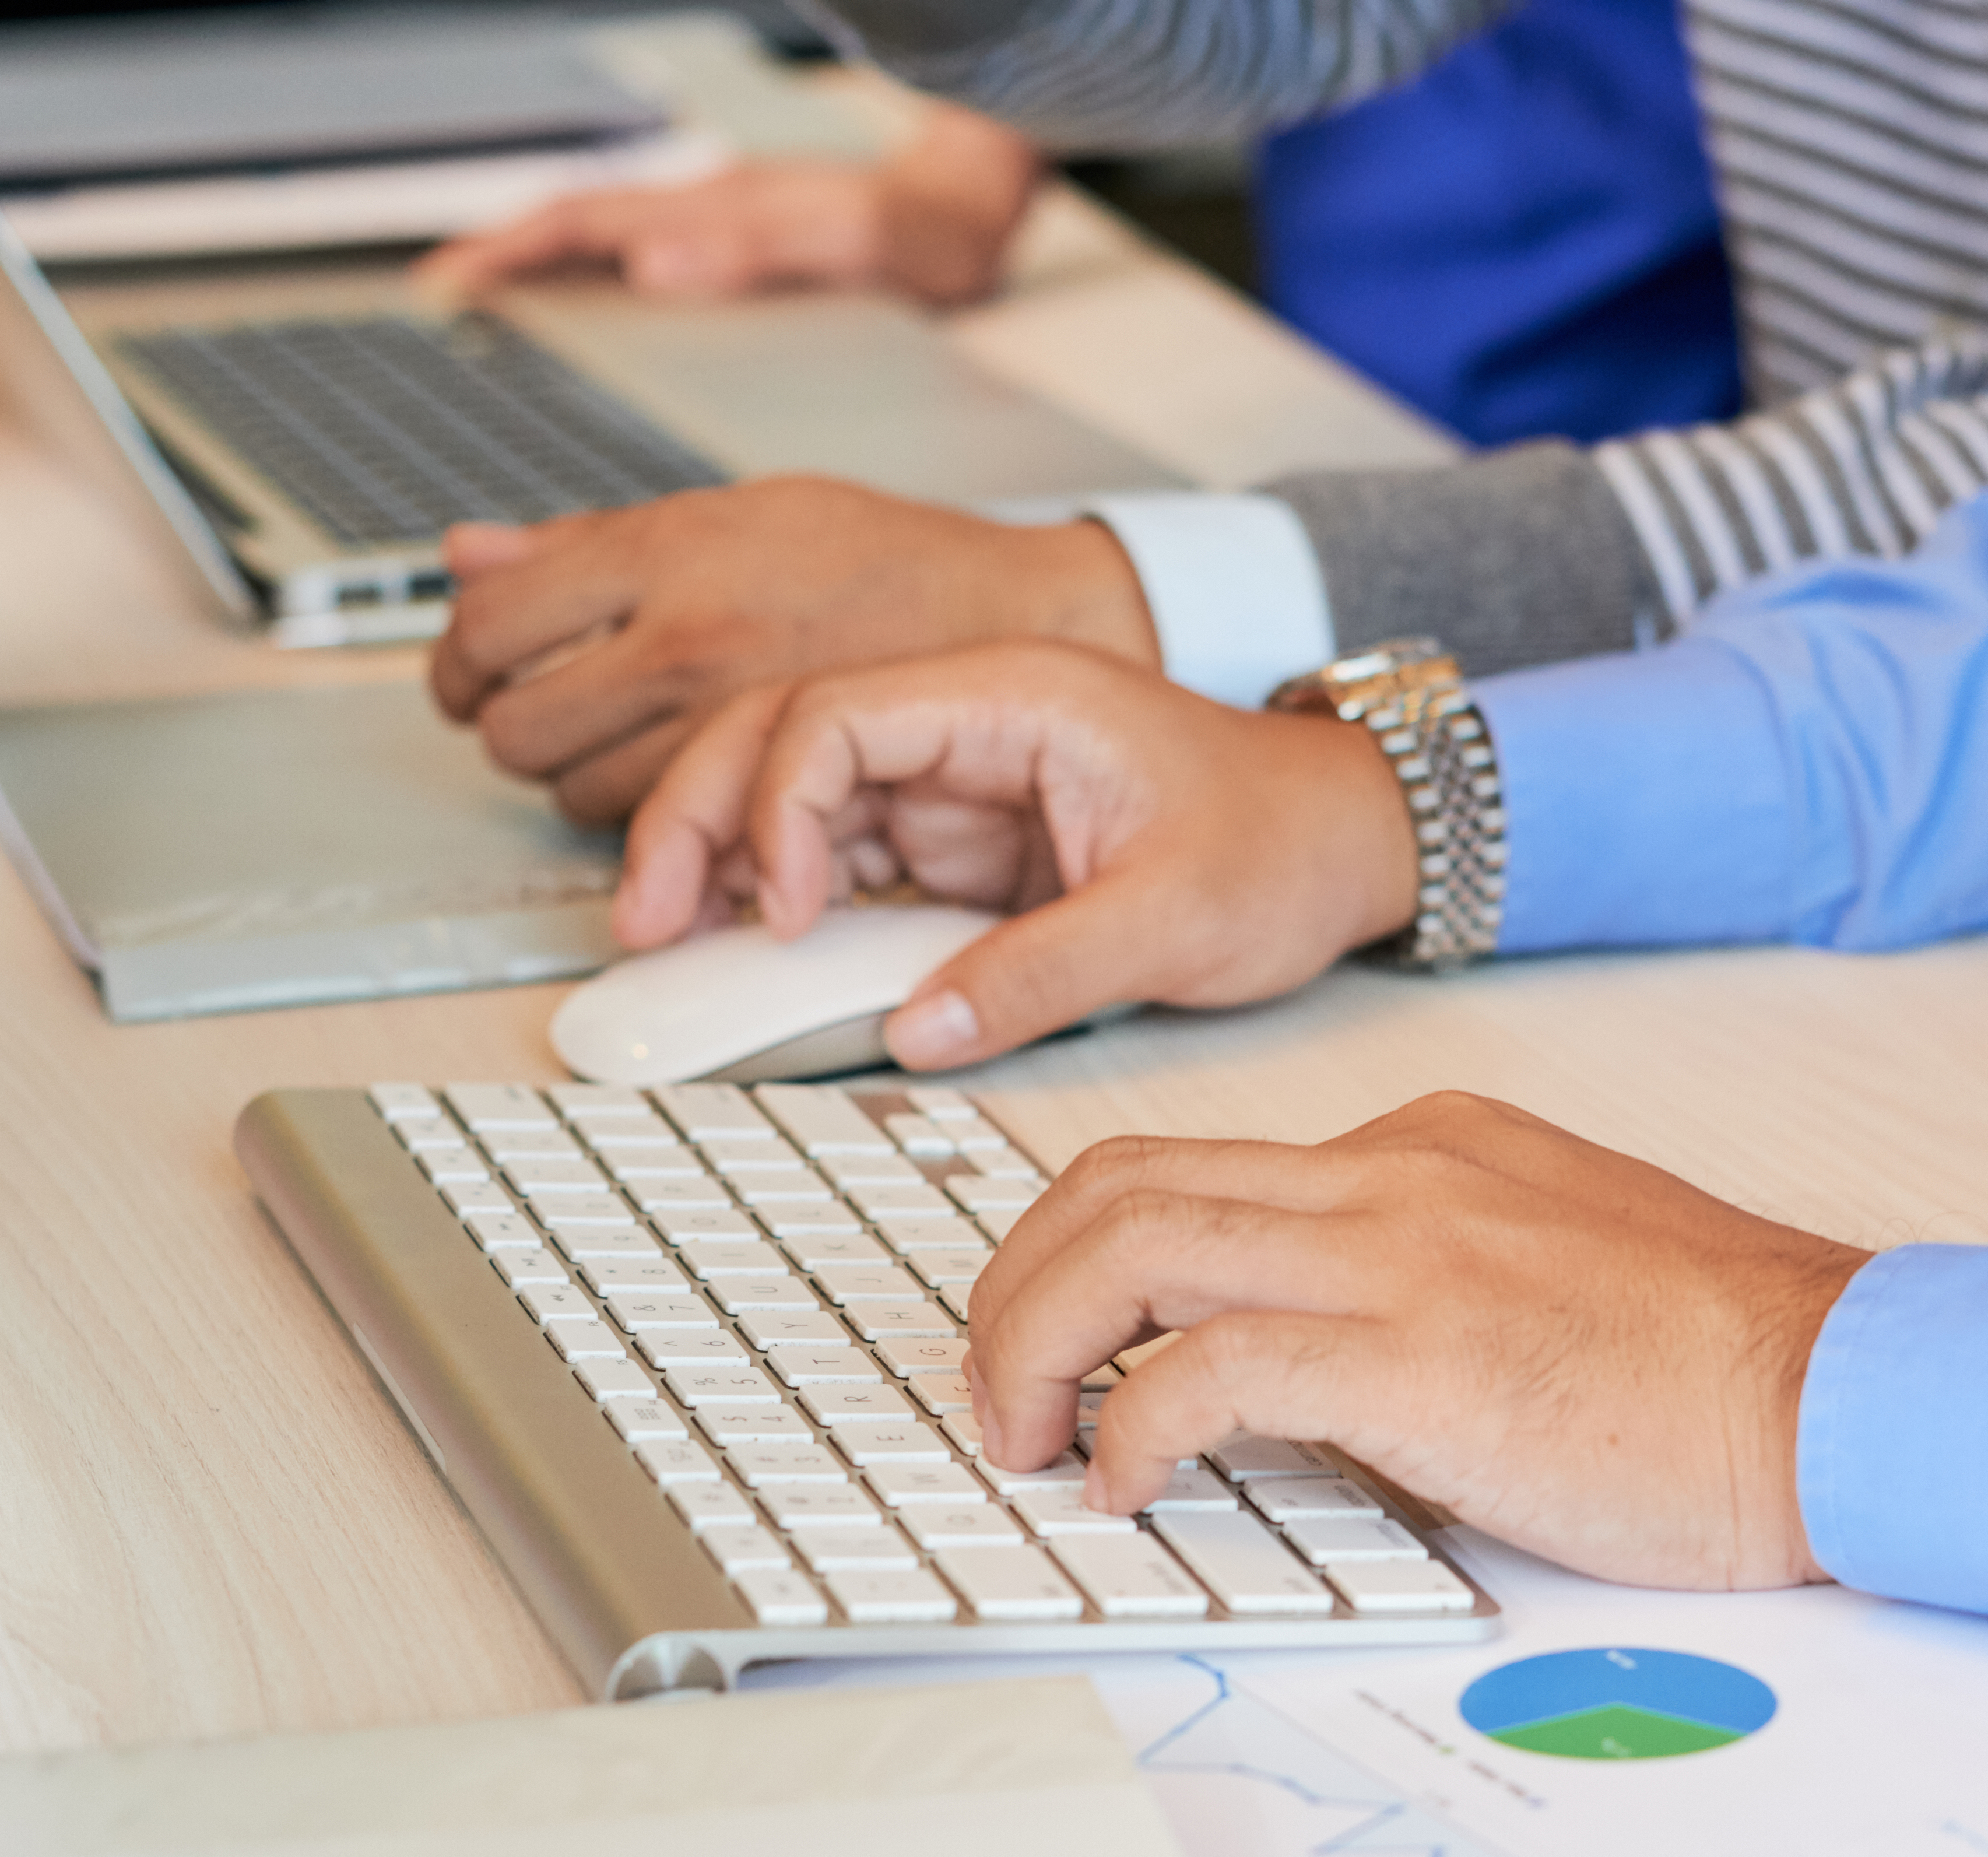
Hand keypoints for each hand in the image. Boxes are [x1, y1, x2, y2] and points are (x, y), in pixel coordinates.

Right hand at [418, 107, 1043, 306]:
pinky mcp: (739, 260)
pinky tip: (584, 321)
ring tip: (485, 315)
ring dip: (543, 274)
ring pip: (606, 249)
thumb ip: (760, 253)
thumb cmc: (923, 238)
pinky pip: (647, 269)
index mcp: (717, 214)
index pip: (585, 223)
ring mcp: (720, 237)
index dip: (511, 250)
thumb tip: (656, 262)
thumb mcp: (852, 247)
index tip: (452, 282)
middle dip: (501, 261)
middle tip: (439, 302)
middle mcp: (708, 217)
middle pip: (577, 232)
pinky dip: (599, 287)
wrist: (973, 220)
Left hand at [428, 481, 1158, 821]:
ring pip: (578, 797)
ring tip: (627, 750)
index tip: (468, 667)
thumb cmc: (885, 565)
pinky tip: (683, 791)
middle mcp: (688, 643)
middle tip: (535, 714)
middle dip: (511, 726)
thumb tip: (466, 554)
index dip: (460, 656)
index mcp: (674, 555)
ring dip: (583, 782)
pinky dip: (652, 823)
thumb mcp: (737, 512)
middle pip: (518, 725)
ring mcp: (726, 729)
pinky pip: (658, 834)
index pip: (494, 620)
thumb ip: (592, 542)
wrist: (1015, 626)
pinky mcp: (762, 800)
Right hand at [613, 639, 1415, 1067]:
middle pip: (779, 736)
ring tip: (663, 942)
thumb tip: (921, 1029)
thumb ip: (1043, 973)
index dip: (781, 806)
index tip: (787, 911)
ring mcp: (954, 785)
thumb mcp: (1175, 918)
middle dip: (698, 820)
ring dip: (720, 863)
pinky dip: (781, 905)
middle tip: (644, 922)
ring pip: (791, 799)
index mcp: (1013, 696)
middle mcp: (965, 724)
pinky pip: (841, 863)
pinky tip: (738, 955)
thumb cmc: (1279, 843)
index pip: (838, 714)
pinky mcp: (957, 845)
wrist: (1343, 840)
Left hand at [964, 1095, 1871, 1590]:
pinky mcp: (1422, 1356)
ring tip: (1027, 1440)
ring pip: (1129, 1247)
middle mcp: (1395, 1176)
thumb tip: (1295, 1377)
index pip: (1192, 1170)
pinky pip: (1206, 1373)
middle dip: (1018, 1290)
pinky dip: (1132, 1432)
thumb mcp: (1539, 1278)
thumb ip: (1414, 1294)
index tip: (1054, 1342)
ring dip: (1037, 1347)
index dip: (1083, 1255)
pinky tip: (1127, 1489)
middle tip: (997, 1394)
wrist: (1843, 1391)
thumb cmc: (1715, 1369)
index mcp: (1423, 1151)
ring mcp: (1405, 1254)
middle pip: (1119, 1186)